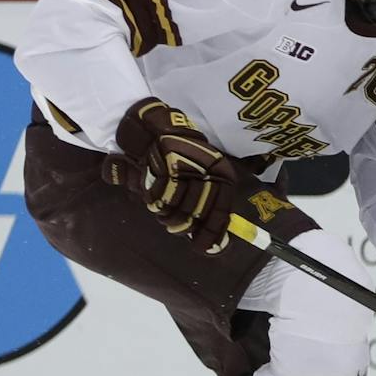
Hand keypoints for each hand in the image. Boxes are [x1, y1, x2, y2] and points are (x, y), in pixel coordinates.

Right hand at [102, 97, 237, 253]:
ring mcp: (190, 168)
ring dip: (168, 216)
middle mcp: (210, 171)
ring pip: (178, 208)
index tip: (207, 249)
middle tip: (175, 227)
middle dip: (185, 226)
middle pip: (198, 214)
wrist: (154, 126)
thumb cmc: (178, 158)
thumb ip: (205, 206)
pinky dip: (154, 202)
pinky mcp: (167, 165)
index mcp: (223, 174)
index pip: (221, 212)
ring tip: (163, 212)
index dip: (212, 233)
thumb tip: (216, 244)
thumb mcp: (198, 177)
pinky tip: (152, 199)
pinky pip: (160, 197)